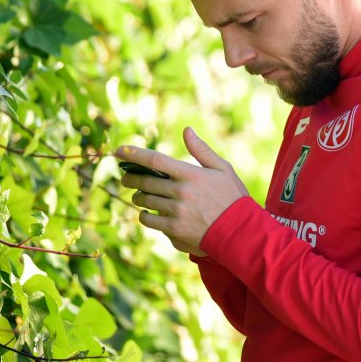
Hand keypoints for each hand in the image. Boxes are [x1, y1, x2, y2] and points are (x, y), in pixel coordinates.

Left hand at [115, 127, 248, 255]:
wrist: (240, 231)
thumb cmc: (233, 197)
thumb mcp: (223, 169)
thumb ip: (202, 150)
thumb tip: (186, 130)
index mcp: (190, 174)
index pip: (155, 160)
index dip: (134, 154)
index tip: (119, 151)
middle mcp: (180, 192)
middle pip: (144, 181)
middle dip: (131, 178)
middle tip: (126, 177)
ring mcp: (176, 212)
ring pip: (145, 201)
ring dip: (138, 196)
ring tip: (139, 195)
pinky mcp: (174, 229)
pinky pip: (149, 221)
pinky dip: (144, 215)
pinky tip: (147, 213)